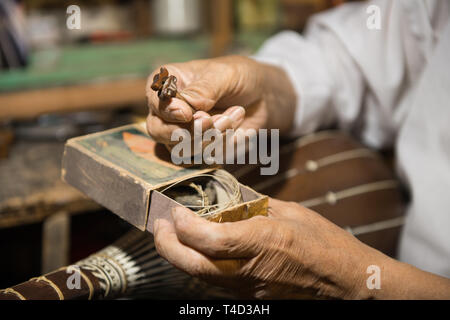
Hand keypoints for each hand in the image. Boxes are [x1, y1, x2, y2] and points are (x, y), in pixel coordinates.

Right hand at [145, 55, 295, 148]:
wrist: (263, 96)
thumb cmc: (239, 77)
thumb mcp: (223, 75)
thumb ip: (203, 89)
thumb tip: (184, 106)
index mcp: (167, 84)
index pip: (154, 101)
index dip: (168, 111)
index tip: (186, 114)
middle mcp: (168, 111)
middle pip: (158, 131)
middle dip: (188, 130)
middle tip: (212, 121)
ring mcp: (182, 133)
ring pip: (183, 148)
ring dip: (213, 135)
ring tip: (236, 114)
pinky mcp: (200, 149)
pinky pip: (206, 157)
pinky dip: (225, 143)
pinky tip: (239, 126)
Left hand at [153, 197, 387, 298]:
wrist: (347, 283)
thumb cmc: (325, 243)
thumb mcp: (290, 213)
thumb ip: (254, 206)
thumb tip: (228, 199)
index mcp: (264, 241)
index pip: (209, 239)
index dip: (184, 225)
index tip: (176, 210)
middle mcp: (251, 270)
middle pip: (193, 266)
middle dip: (167, 246)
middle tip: (160, 226)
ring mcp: (250, 289)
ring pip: (200, 278)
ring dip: (179, 257)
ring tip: (172, 236)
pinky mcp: (252, 298)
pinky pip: (216, 283)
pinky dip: (200, 266)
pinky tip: (199, 251)